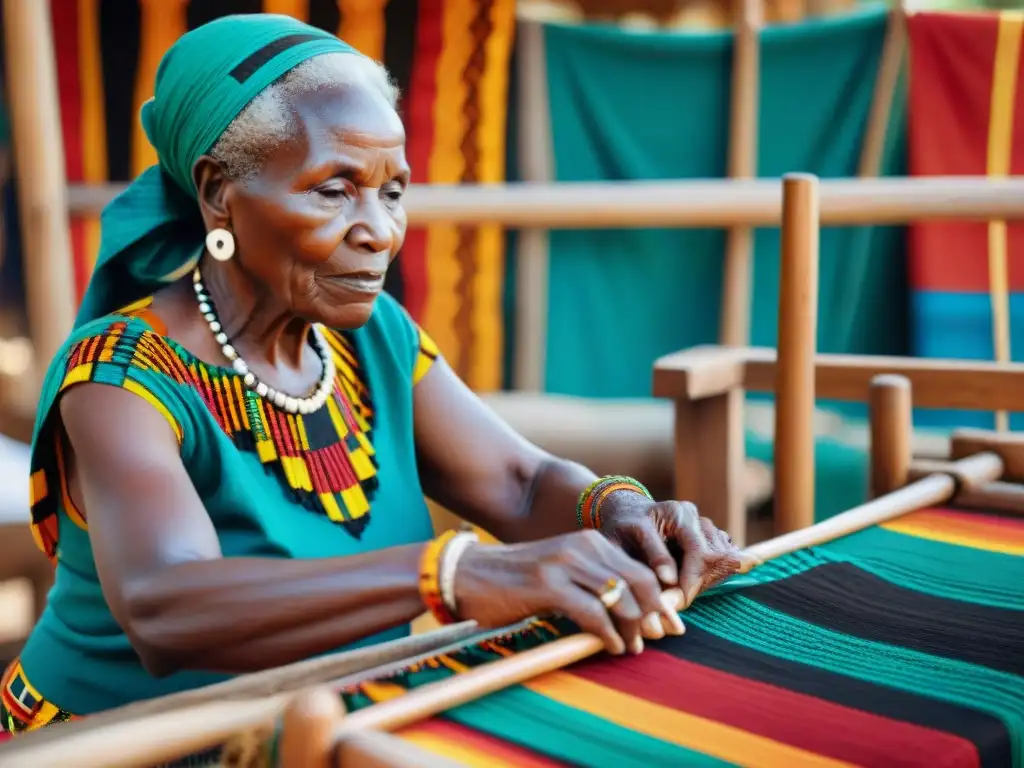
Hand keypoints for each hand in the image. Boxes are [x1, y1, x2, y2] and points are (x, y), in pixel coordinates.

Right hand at [452, 530, 685, 655]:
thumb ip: (592, 584)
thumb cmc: (514, 582)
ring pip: (620, 597)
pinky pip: (593, 613)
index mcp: (588, 542)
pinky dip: (608, 634)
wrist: (466, 574)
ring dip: (633, 627)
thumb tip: (632, 613)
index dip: (660, 597)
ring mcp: (565, 564)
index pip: (640, 568)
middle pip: (638, 581)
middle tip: (660, 637)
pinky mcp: (548, 585)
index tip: (671, 622)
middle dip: (655, 612)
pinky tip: (611, 646)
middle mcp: (581, 547)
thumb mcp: (560, 573)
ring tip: (633, 647)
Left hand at [599, 493, 748, 606]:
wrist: (626, 514)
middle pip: (712, 555)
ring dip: (704, 581)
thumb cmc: (620, 531)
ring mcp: (702, 521)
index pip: (696, 551)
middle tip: (676, 603)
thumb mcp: (619, 544)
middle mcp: (690, 513)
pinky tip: (689, 582)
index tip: (672, 603)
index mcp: (671, 512)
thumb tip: (670, 581)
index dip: (687, 582)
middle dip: (696, 584)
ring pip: (722, 557)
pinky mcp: (710, 532)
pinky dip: (711, 575)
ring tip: (680, 592)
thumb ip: (643, 560)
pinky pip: (726, 557)